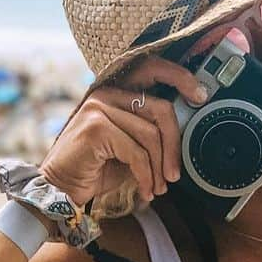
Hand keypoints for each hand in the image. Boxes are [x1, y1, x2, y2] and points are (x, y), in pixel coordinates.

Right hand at [40, 56, 205, 206]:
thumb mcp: (130, 148)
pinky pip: (137, 153)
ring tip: (159, 187)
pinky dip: (146, 176)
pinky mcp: (96, 128)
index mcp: (116, 93)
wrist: (61, 188)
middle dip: (174, 145)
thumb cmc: (96, 168)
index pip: (153, 71)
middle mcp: (106, 94)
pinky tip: (146, 190)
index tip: (200, 96)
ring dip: (159, 168)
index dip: (180, 78)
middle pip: (160, 109)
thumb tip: (183, 137)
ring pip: (151, 135)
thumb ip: (151, 135)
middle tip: (175, 173)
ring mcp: (99, 108)